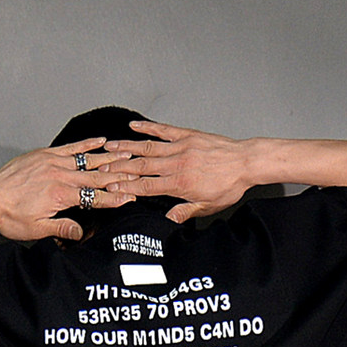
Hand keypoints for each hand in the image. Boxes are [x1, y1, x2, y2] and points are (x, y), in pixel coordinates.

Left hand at [0, 139, 138, 240]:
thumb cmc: (10, 215)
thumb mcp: (37, 229)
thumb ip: (62, 228)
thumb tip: (81, 232)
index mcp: (61, 195)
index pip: (95, 197)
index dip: (115, 198)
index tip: (131, 197)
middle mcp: (60, 174)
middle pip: (97, 176)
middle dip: (119, 176)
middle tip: (138, 173)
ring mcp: (53, 162)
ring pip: (87, 160)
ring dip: (109, 158)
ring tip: (128, 154)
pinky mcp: (44, 155)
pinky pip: (71, 148)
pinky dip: (86, 145)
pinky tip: (100, 141)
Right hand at [99, 121, 252, 223]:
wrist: (245, 163)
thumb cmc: (229, 186)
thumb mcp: (207, 206)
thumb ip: (185, 211)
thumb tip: (167, 220)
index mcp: (180, 183)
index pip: (146, 186)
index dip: (126, 186)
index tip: (111, 186)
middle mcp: (177, 163)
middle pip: (141, 165)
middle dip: (119, 166)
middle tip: (101, 166)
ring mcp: (181, 147)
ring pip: (148, 148)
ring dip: (126, 147)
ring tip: (109, 147)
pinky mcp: (187, 136)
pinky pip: (163, 130)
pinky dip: (147, 128)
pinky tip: (134, 126)